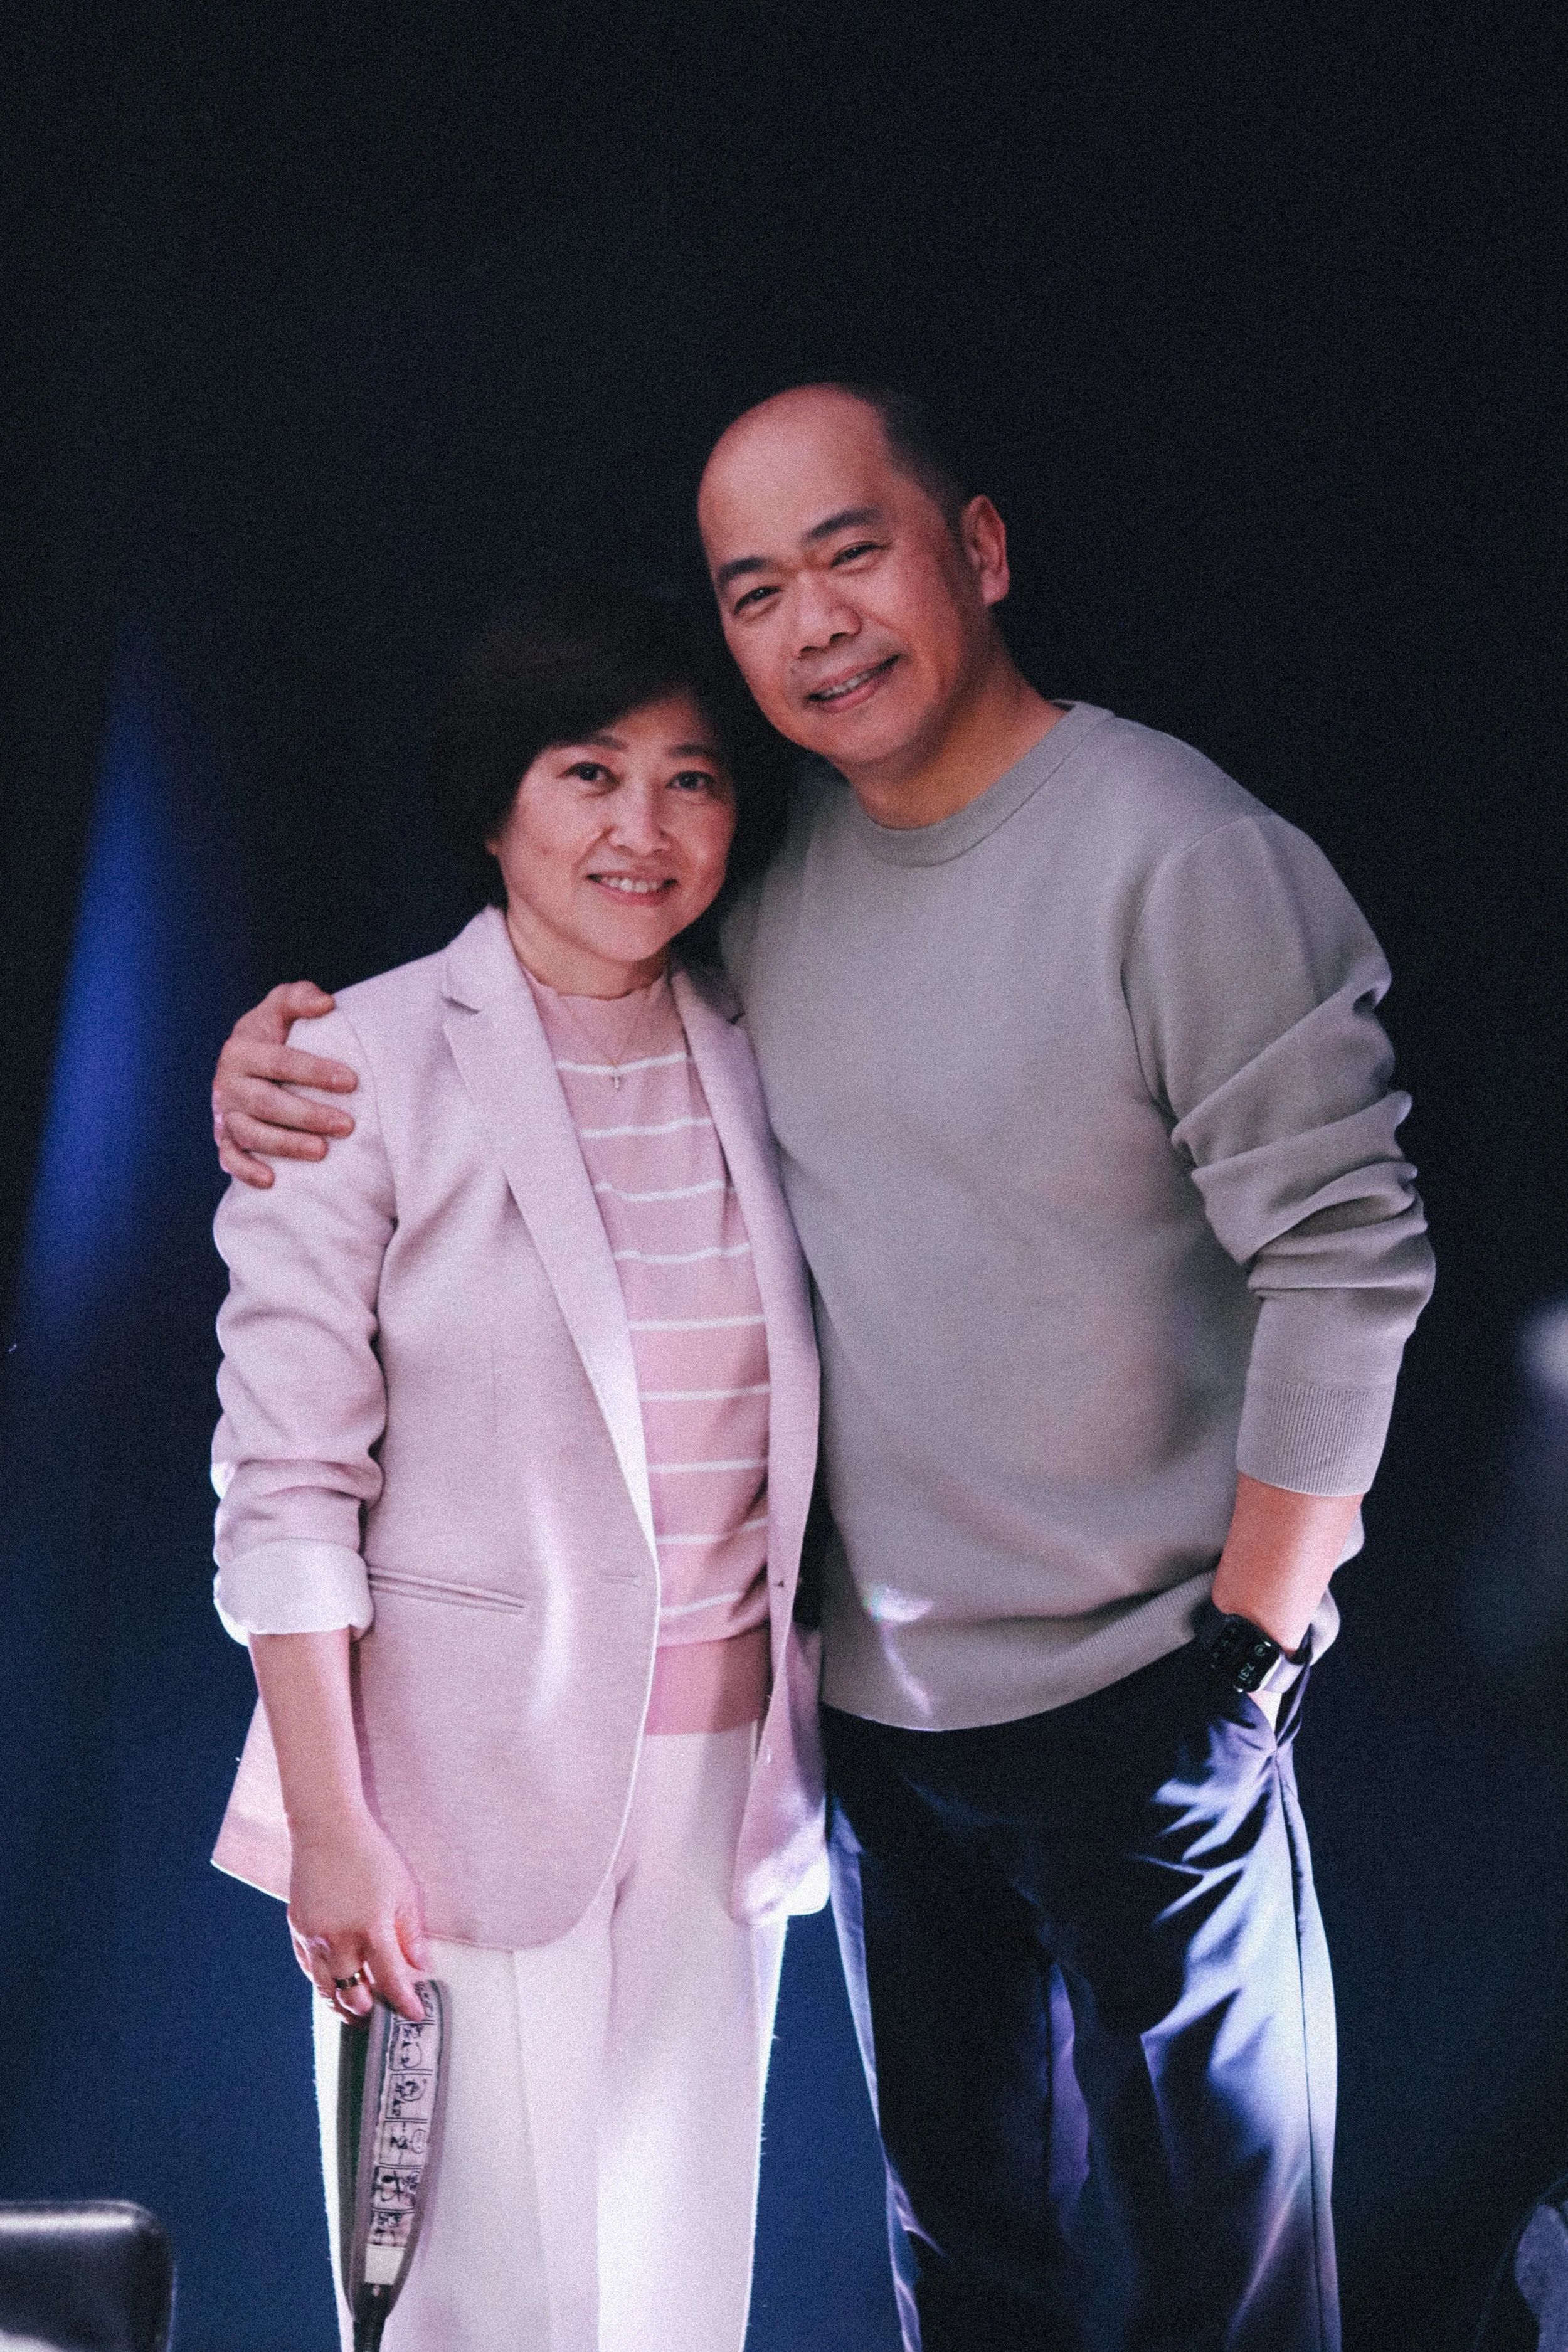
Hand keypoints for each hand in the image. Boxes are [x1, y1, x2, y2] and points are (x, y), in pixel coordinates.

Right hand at [213, 982, 358, 1187]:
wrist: (249, 1062)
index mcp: (240, 1050)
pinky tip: (272, 1180)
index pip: (279, 1061)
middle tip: (347, 1125)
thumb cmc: (274, 1034)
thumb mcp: (281, 1008)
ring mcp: (223, 1113)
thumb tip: (325, 1004)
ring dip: (286, 1145)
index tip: (352, 1081)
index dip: (315, 1071)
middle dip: (308, 1115)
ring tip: (322, 1151)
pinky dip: (247, 1170)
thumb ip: (299, 996)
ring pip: (250, 1133)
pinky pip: (230, 1158)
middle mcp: (227, 1083)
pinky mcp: (224, 1138)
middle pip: (266, 1103)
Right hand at [286, 1808, 430, 2023]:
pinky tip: (337, 1987)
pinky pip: (310, 1971)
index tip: (415, 2016)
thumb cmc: (370, 1853)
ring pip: (327, 1991)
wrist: (326, 1827)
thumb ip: (411, 1932)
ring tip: (361, 2013)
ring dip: (345, 2007)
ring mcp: (314, 1937)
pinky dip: (324, 1984)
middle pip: (355, 1995)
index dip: (405, 2003)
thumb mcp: (403, 1889)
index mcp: (371, 1928)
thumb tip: (420, 1966)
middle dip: (373, 2012)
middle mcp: (339, 1939)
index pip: (391, 1980)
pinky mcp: (298, 1931)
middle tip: (386, 2018)